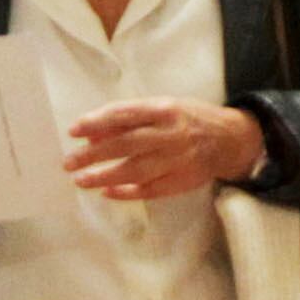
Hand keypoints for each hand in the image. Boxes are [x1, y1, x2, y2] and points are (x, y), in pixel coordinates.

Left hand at [64, 99, 265, 202]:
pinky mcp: (182, 181)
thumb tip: (92, 135)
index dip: (96, 122)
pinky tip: (106, 192)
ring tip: (80, 180)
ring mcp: (178, 159)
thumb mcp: (162, 107)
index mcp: (164, 109)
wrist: (232, 139)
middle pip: (126, 144)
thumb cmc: (188, 119)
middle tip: (68, 162)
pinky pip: (150, 189)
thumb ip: (129, 119)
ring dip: (104, 176)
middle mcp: (171, 134)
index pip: (124, 114)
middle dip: (93, 155)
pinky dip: (126, 192)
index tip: (73, 130)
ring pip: (135, 170)